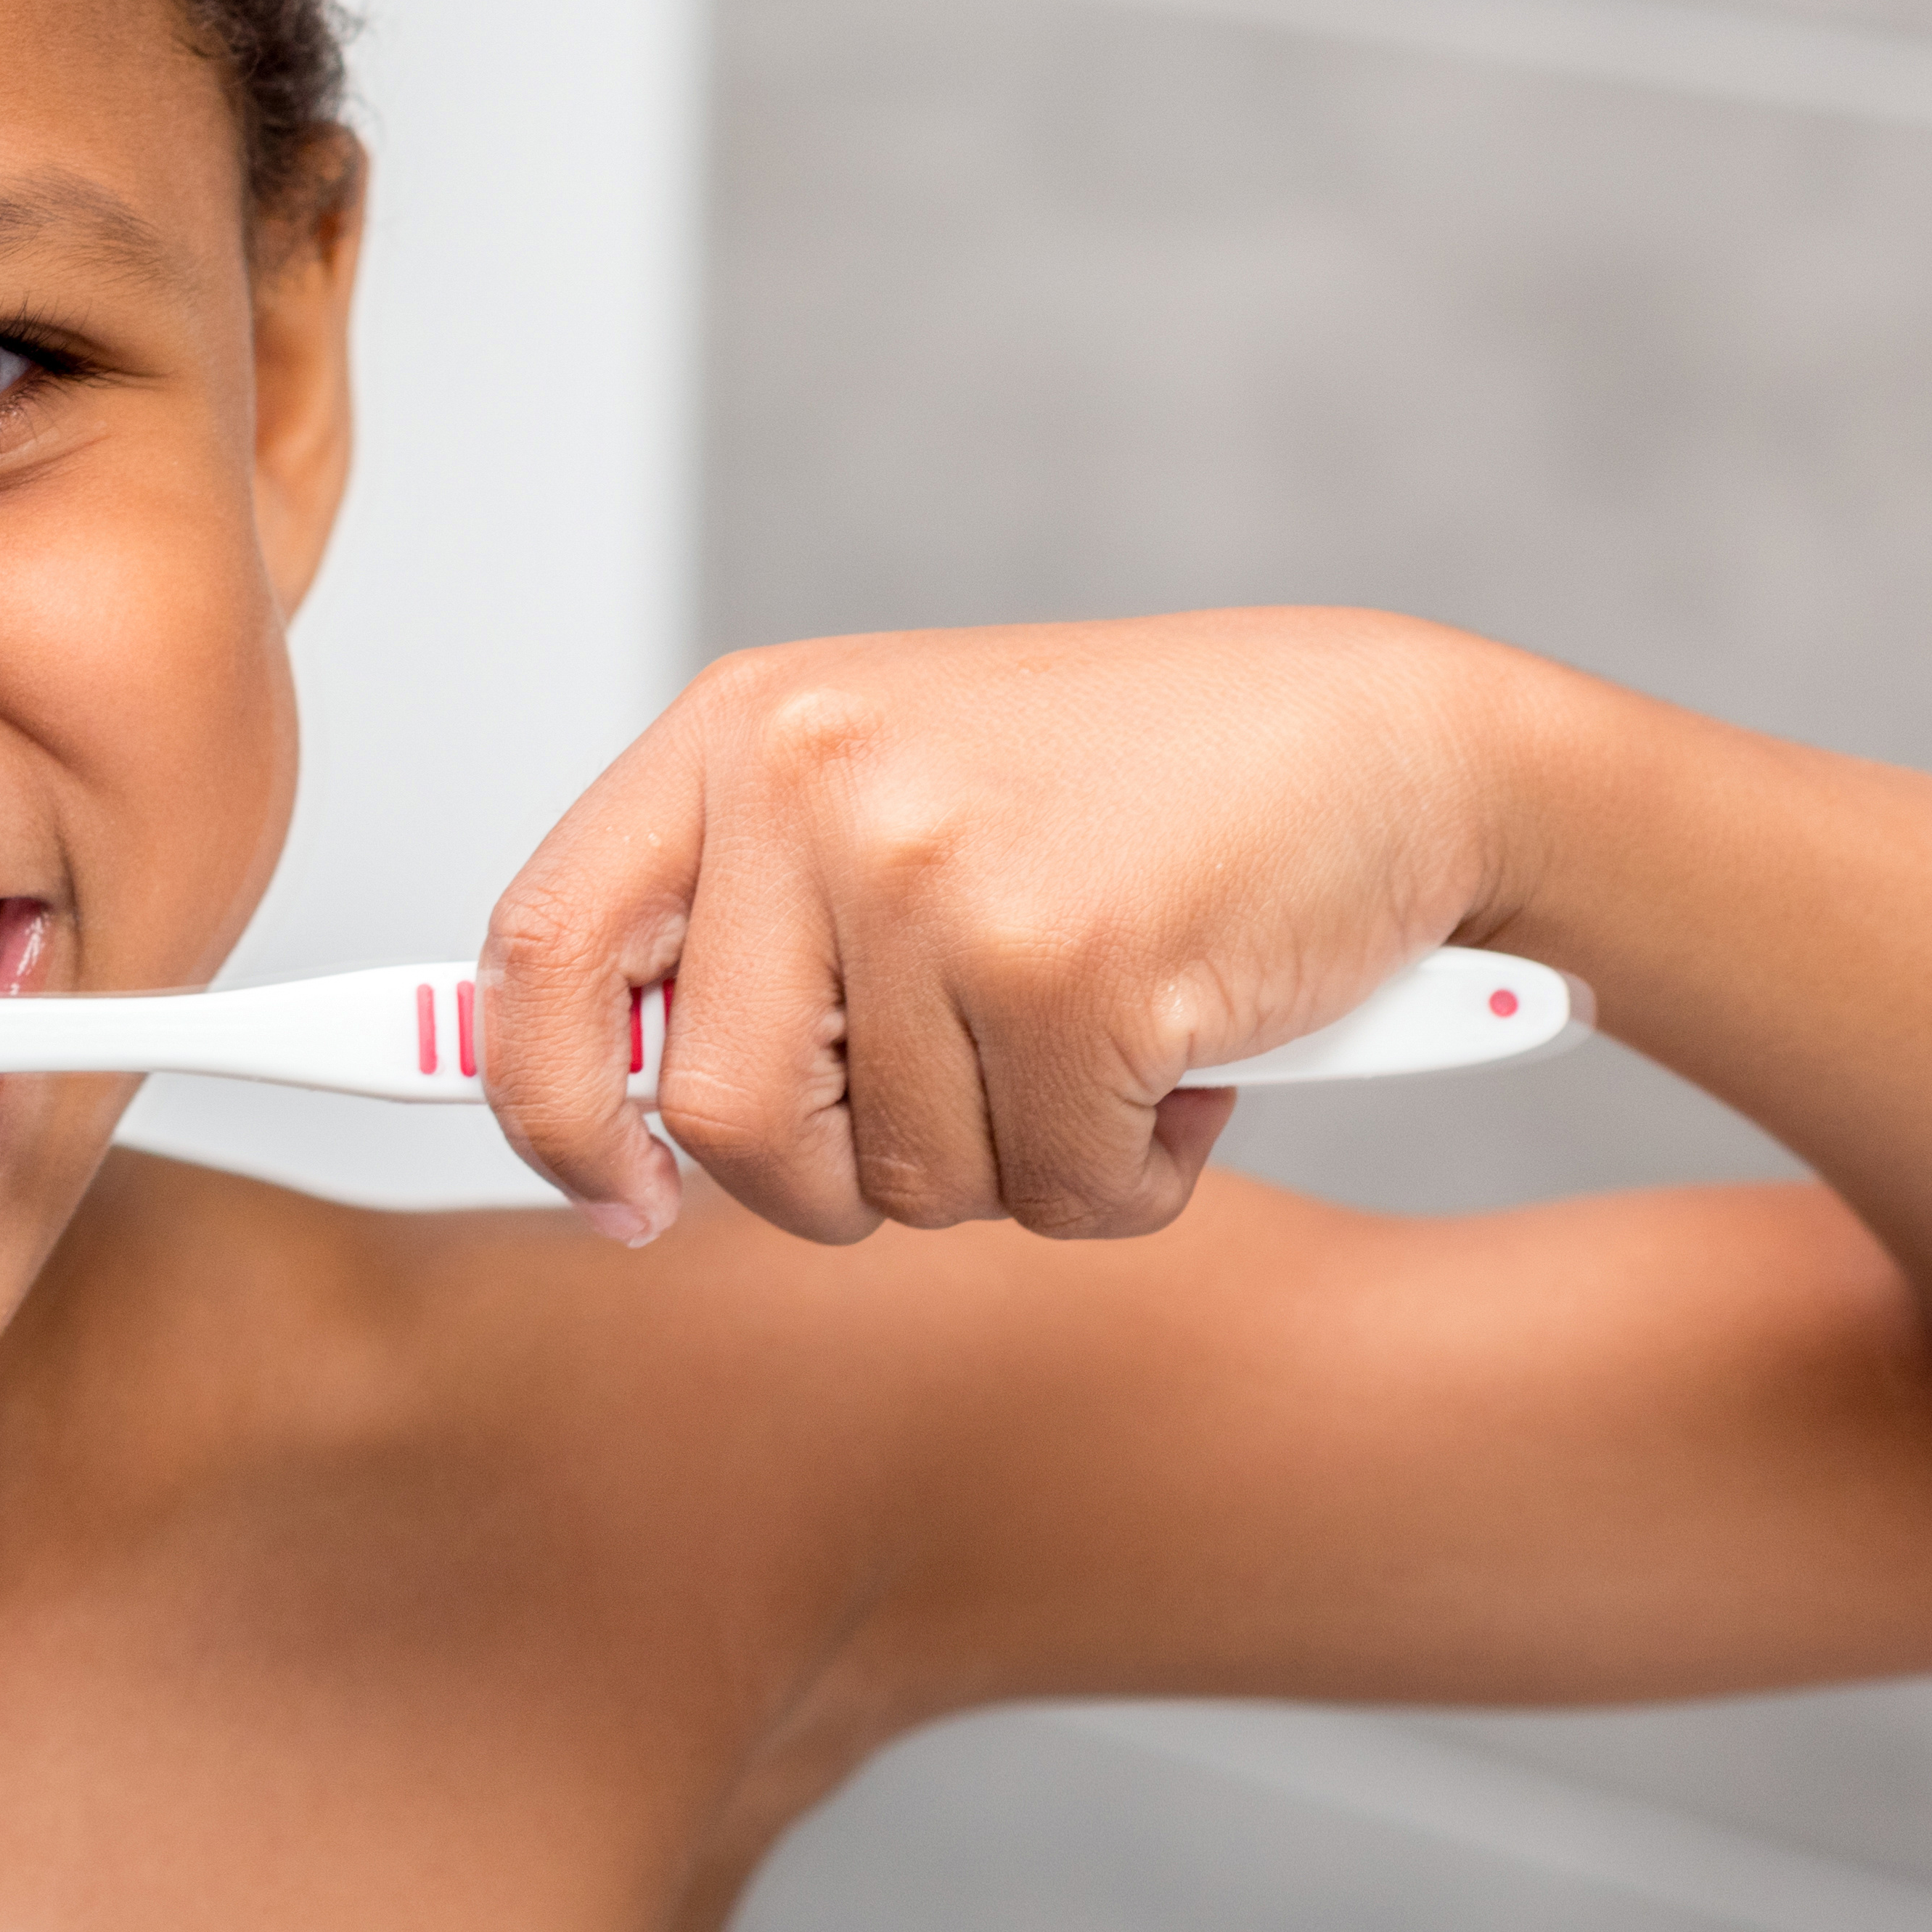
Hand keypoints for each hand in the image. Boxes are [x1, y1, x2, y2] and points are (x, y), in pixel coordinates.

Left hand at [480, 612, 1515, 1246]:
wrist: (1386, 744)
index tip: (615, 1198)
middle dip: (844, 1179)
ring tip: (1100, 1039)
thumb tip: (610, 1122)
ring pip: (907, 1179)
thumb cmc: (1129, 798)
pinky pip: (1063, 1195)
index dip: (547, 1108)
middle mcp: (811, 779)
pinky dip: (1136, 1176)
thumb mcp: (885, 800)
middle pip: (725, 1118)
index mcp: (741, 732)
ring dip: (1019, 1166)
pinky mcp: (1076, 965)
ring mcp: (937, 868)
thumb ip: (743, 934)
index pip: (544, 947)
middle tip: (964, 1109)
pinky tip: (1187, 1057)